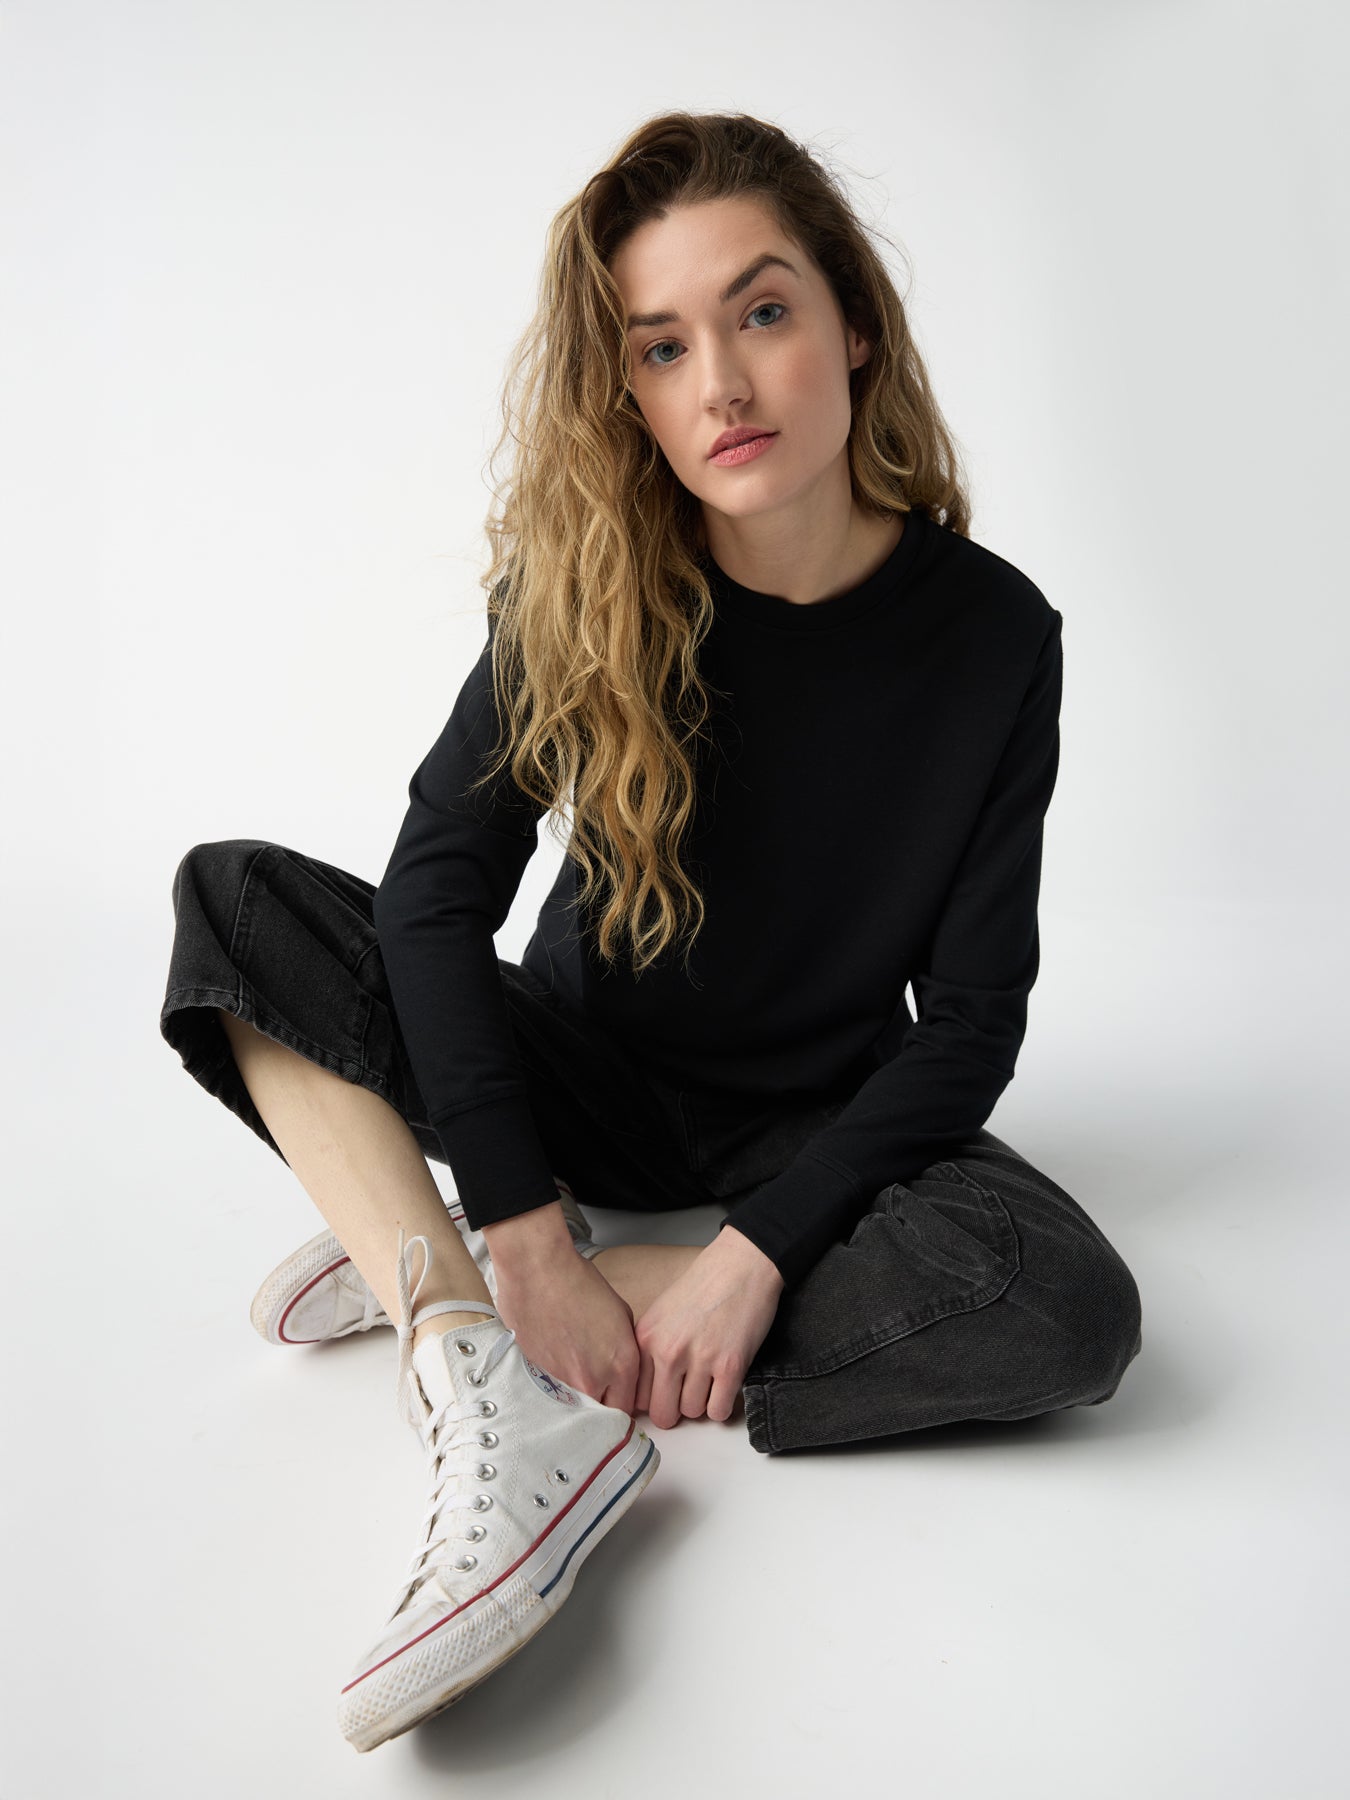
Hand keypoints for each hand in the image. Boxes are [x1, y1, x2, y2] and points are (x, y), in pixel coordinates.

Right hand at [492, 1252, 640, 1414]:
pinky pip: (551, 1396)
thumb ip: (626, 1351)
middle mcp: (594, 1380)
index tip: (617, 1397)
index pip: (629, 1408)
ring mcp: (563, 1383)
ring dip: (577, 1398)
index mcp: (622, 1365)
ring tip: (571, 1373)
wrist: (538, 1272)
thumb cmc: (578, 1283)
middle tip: (596, 1389)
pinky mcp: (536, 1379)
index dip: (623, 1402)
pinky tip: (553, 1365)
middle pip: (604, 1415)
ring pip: (576, 1410)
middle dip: (602, 1405)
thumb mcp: (621, 1315)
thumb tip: (623, 1372)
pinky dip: (554, 1388)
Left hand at [633, 1225, 784, 1428]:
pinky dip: (723, 1405)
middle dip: (675, 1410)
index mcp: (646, 1338)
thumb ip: (649, 1350)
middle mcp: (668, 1352)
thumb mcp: (661, 1313)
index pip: (636, 1397)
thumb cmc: (704, 1285)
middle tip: (687, 1394)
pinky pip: (719, 1411)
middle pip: (663, 1414)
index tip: (664, 1396)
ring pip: (693, 1414)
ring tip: (709, 1379)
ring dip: (702, 1403)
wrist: (741, 1265)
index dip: (652, 1400)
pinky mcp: (730, 1366)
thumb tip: (646, 1391)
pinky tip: (724, 1384)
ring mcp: (700, 1360)